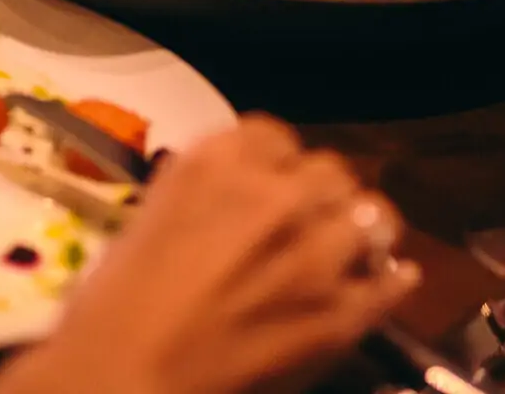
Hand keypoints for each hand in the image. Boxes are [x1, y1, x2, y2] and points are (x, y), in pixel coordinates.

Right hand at [0, 117, 419, 393]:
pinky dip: (389, 283)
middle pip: (330, 170)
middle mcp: (276, 194)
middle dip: (318, 196)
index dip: (273, 165)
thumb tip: (235, 198)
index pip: (273, 135)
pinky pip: (393, 281)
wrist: (124, 384)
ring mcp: (316, 254)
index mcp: (216, 163)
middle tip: (303, 226)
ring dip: (357, 234)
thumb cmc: (112, 311)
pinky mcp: (342, 315)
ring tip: (347, 255)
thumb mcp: (148, 221)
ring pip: (373, 216)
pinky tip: (380, 286)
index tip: (266, 188)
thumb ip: (204, 196)